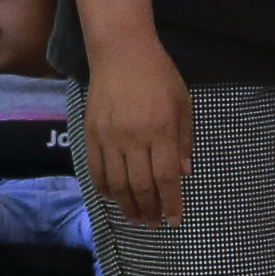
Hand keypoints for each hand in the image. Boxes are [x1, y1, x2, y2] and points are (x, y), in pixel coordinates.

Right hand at [82, 39, 193, 227]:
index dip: (171, 203)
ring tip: (135, 218)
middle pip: (141, 186)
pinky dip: (104, 188)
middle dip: (149, 211)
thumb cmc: (158, 74)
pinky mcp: (91, 134)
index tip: (175, 220)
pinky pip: (96, 170)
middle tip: (153, 224)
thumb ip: (183, 139)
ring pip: (117, 184)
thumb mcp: (182, 102)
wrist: (121, 51)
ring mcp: (109, 138)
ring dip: (127, 206)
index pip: (166, 178)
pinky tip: (113, 197)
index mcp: (161, 130)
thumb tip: (184, 173)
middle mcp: (134, 138)